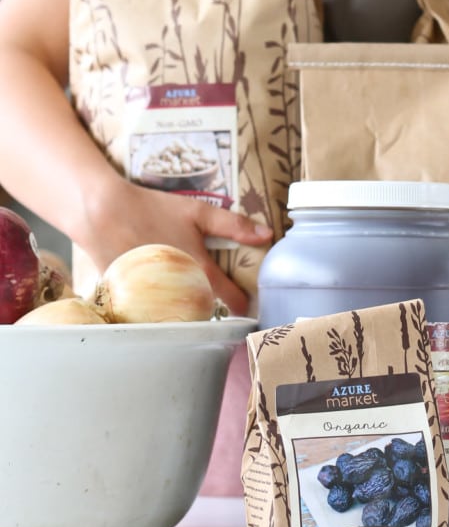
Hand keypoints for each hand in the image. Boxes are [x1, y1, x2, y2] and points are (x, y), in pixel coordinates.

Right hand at [79, 178, 272, 315]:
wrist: (102, 214)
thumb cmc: (152, 210)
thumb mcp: (198, 212)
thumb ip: (233, 225)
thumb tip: (267, 235)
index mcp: (200, 271)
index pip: (232, 299)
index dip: (244, 303)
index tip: (249, 305)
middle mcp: (179, 291)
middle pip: (204, 310)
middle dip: (213, 307)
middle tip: (216, 297)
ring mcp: (154, 299)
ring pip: (177, 315)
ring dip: (184, 310)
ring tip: (184, 297)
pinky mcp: (131, 301)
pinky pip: (151, 312)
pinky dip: (157, 307)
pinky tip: (156, 294)